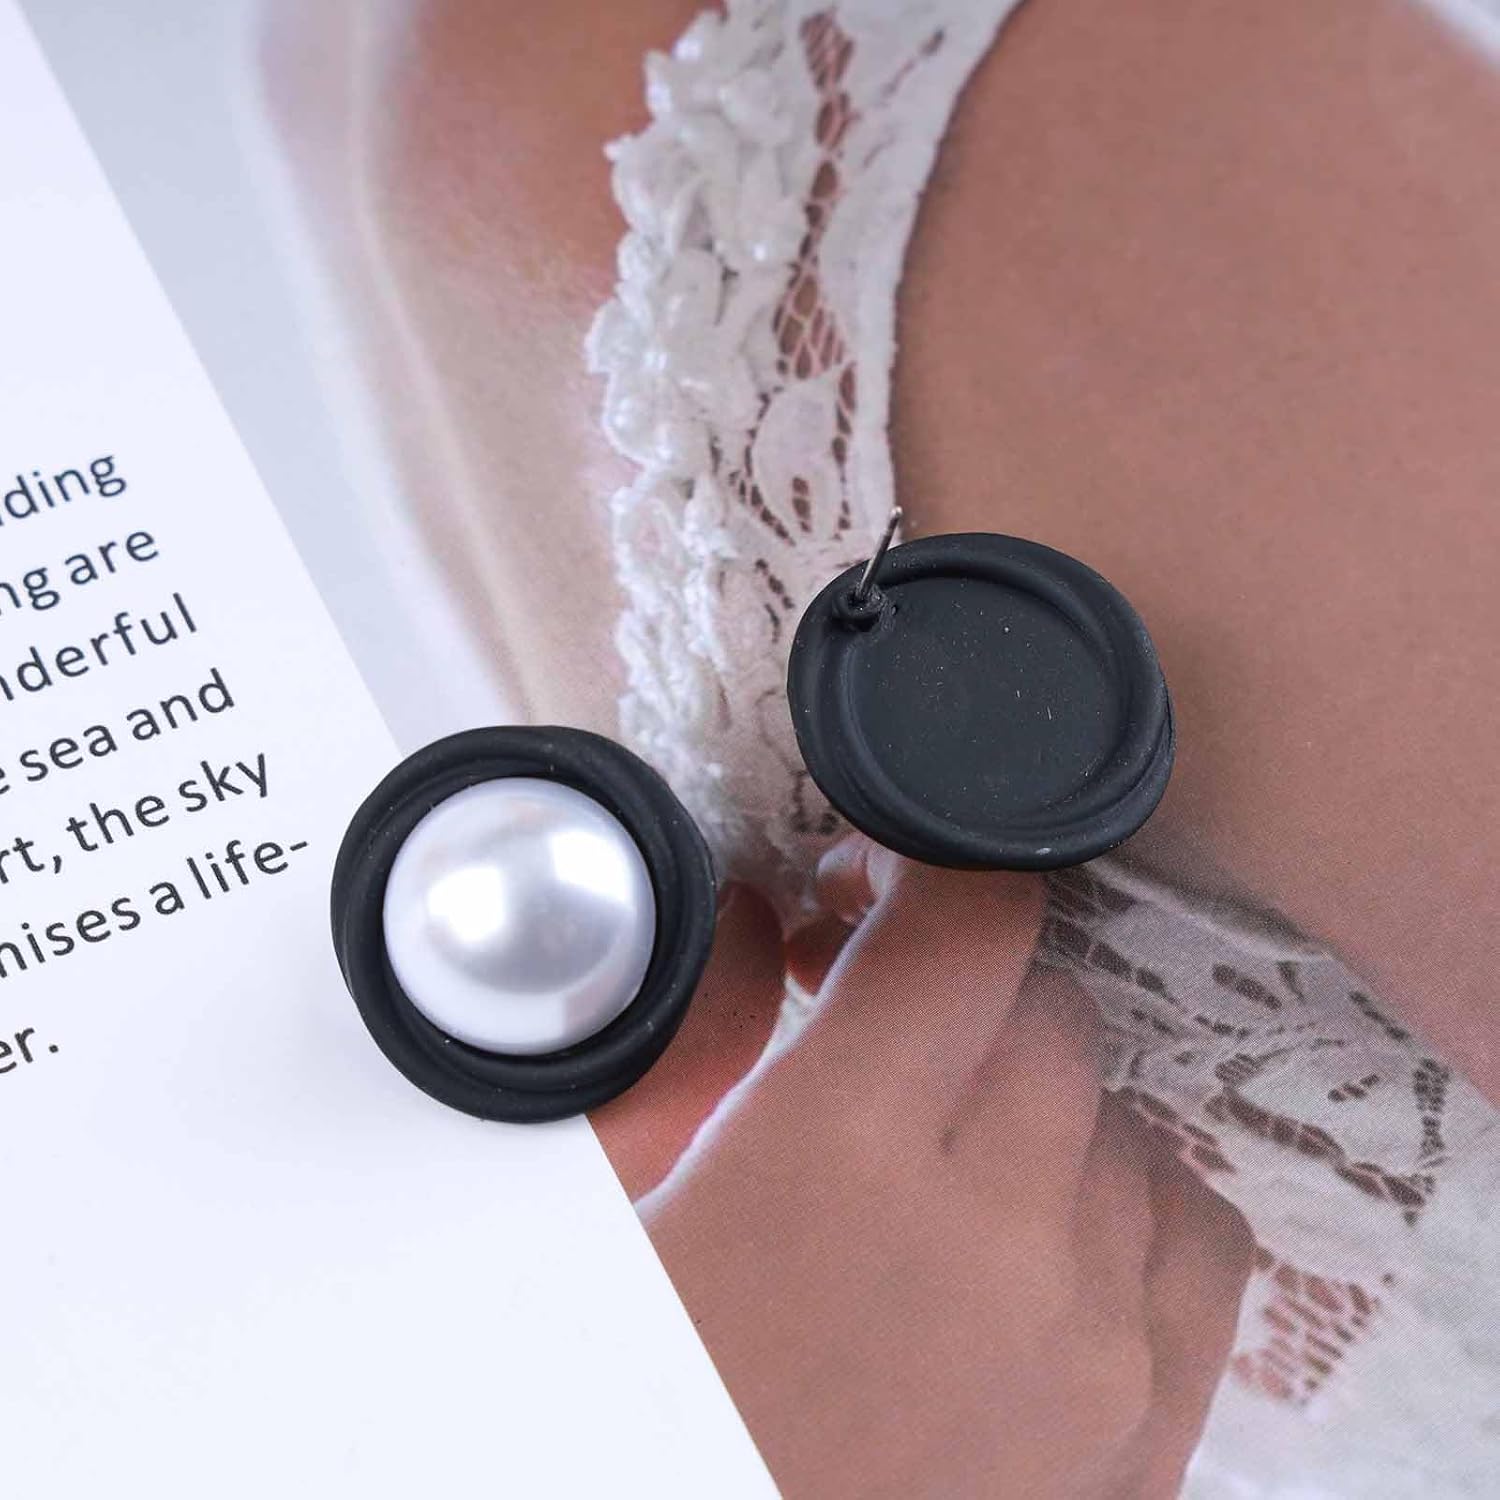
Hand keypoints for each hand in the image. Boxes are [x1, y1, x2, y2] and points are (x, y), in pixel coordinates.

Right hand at [645, 839, 1252, 1498]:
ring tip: (952, 1147)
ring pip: (1126, 1118)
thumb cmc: (637, 1409)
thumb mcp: (611, 1208)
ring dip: (1042, 1101)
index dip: (930, 876)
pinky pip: (1199, 1235)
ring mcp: (1090, 1343)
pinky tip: (1050, 1219)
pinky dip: (1134, 1198)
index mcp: (836, 1152)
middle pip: (1049, 1014)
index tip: (885, 890)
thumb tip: (757, 919)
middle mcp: (993, 1235)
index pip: (971, 924)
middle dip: (962, 999)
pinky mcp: (1141, 1434)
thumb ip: (689, 1033)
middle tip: (885, 1035)